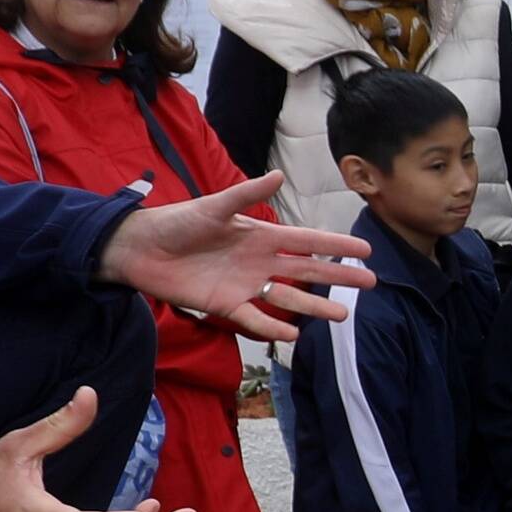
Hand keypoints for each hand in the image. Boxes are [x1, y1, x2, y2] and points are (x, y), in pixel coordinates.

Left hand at [103, 178, 368, 344]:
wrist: (141, 248)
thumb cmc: (177, 222)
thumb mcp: (213, 207)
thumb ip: (246, 195)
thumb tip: (278, 177)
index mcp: (261, 235)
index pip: (307, 241)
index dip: (336, 245)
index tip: (366, 250)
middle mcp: (259, 261)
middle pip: (308, 270)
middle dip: (339, 276)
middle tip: (370, 283)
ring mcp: (245, 285)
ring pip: (289, 298)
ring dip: (315, 307)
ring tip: (342, 316)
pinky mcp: (225, 305)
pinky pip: (255, 318)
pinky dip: (273, 328)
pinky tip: (293, 335)